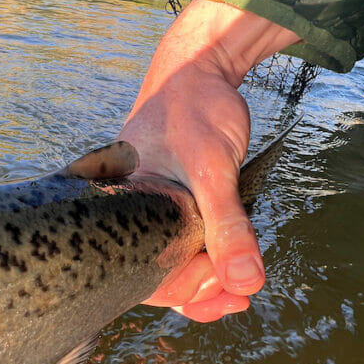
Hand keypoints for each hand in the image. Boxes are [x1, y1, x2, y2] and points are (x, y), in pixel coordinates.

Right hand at [119, 0, 298, 321]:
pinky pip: (181, 243)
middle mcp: (127, 214)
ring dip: (205, 280)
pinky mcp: (170, 203)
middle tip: (240, 297)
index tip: (227, 289)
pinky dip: (207, 260)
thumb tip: (246, 283)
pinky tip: (232, 271)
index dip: (184, 289)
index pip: (140, 272)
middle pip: (154, 274)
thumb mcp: (213, 169)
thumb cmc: (194, 107)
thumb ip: (227, 225)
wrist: (200, 66)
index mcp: (117, 208)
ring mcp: (149, 209)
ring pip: (170, 262)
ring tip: (240, 292)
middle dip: (198, 291)